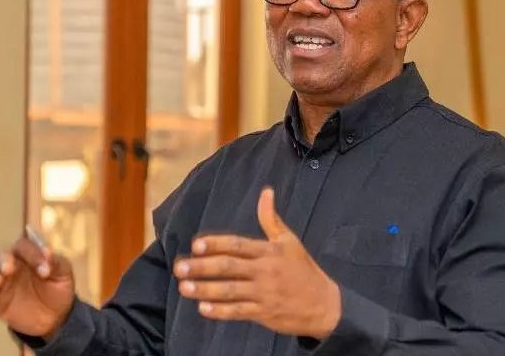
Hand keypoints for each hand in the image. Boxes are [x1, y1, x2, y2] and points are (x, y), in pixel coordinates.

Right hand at [0, 230, 74, 337]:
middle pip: (2, 255)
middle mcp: (14, 266)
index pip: (25, 245)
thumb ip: (57, 262)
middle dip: (3, 260)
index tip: (44, 269)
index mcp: (30, 255)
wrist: (55, 317)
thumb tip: (47, 251)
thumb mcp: (64, 274)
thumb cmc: (58, 289)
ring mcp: (4, 284)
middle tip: (9, 269)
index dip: (32, 253)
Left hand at [173, 187, 341, 339]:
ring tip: (184, 288)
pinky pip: (239, 312)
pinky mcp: (264, 313)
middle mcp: (265, 271)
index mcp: (269, 251)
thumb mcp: (289, 241)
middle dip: (202, 267)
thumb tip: (266, 191)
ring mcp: (264, 293)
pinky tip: (203, 308)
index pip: (238, 245)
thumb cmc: (303, 269)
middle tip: (179, 268)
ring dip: (205, 289)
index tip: (196, 245)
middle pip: (229, 267)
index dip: (216, 244)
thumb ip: (271, 218)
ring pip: (230, 291)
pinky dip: (220, 311)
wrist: (324, 304)